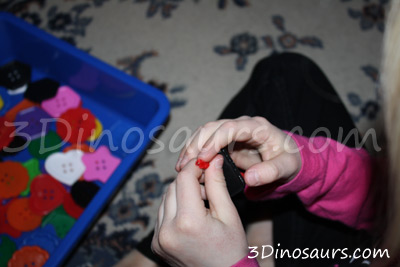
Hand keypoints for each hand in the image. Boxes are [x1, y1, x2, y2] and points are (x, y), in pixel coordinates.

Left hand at [152, 157, 248, 266]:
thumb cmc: (231, 249)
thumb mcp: (229, 214)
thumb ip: (217, 185)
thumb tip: (213, 160)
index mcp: (188, 222)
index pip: (184, 178)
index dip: (195, 166)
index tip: (205, 162)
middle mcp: (168, 230)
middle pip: (172, 187)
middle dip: (189, 181)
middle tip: (207, 188)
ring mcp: (159, 238)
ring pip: (165, 199)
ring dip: (181, 194)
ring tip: (201, 205)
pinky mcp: (156, 243)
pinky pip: (162, 214)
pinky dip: (174, 208)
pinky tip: (190, 216)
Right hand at [176, 116, 300, 185]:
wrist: (287, 158)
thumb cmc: (289, 160)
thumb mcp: (287, 167)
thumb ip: (271, 172)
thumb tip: (250, 179)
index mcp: (257, 127)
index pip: (231, 128)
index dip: (214, 141)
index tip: (203, 158)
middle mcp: (241, 125)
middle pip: (212, 127)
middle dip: (196, 145)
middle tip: (185, 165)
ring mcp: (231, 132)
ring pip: (204, 133)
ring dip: (191, 148)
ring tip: (181, 167)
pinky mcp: (224, 142)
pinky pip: (205, 143)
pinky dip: (194, 153)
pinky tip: (187, 166)